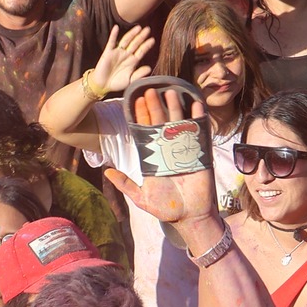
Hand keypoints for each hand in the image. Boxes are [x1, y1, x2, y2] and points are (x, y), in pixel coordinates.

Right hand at [85, 23, 155, 97]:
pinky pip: (111, 42)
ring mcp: (117, 52)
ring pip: (126, 41)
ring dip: (131, 34)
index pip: (141, 51)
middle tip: (148, 29)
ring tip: (138, 27)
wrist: (103, 85)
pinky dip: (113, 35)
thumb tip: (150, 68)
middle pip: (135, 43)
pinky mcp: (108, 53)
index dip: (146, 45)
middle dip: (141, 36)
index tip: (153, 40)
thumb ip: (139, 74)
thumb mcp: (130, 80)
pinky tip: (116, 28)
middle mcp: (126, 55)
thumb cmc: (117, 83)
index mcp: (132, 61)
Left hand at [102, 85, 216, 224]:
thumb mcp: (141, 197)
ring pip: (178, 123)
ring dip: (175, 108)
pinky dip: (198, 118)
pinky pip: (199, 131)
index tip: (136, 100)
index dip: (141, 116)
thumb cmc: (166, 208)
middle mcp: (168, 150)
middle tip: (150, 90)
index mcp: (153, 157)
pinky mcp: (200, 153)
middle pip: (161, 123)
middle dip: (155, 107)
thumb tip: (107, 171)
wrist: (190, 216)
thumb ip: (125, 184)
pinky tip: (195, 104)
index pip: (145, 131)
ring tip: (170, 92)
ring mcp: (184, 149)